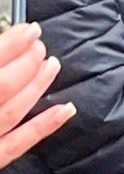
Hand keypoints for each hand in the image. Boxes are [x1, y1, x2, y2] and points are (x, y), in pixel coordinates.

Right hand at [0, 23, 72, 168]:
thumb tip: (4, 44)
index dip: (9, 44)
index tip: (28, 29)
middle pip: (1, 85)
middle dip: (25, 61)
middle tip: (40, 45)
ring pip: (14, 110)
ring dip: (37, 85)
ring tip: (52, 64)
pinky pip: (19, 144)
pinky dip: (44, 125)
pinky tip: (67, 109)